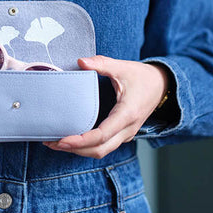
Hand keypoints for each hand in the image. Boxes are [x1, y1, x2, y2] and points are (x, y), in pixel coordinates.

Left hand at [43, 55, 169, 158]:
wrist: (162, 85)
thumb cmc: (142, 76)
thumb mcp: (122, 67)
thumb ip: (101, 63)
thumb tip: (80, 61)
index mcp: (127, 114)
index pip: (101, 135)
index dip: (80, 141)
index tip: (61, 140)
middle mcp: (127, 129)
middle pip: (99, 150)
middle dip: (74, 149)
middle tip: (50, 143)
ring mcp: (125, 134)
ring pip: (101, 151)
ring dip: (78, 150)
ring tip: (55, 143)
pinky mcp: (122, 134)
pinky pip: (104, 146)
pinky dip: (86, 147)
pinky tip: (70, 139)